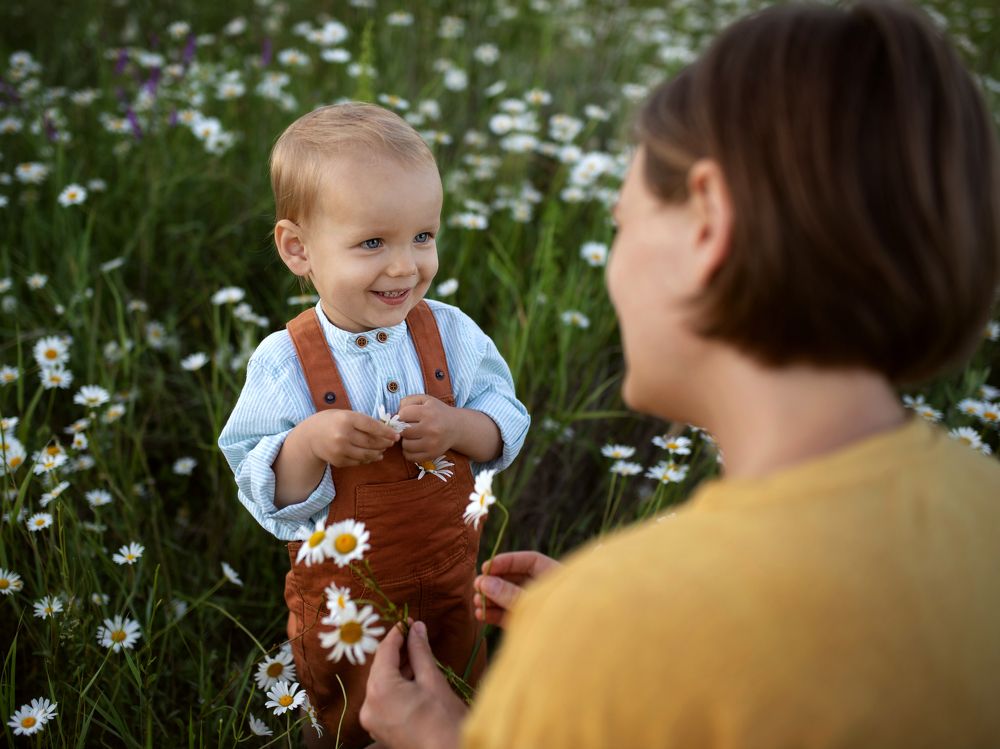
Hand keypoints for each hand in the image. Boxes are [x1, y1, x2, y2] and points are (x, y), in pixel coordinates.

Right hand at [307, 409, 399, 467]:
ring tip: (383, 450)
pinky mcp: (338, 461)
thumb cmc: (333, 421)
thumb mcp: (346, 414)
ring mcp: (340, 449)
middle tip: (391, 443)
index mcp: (346, 419)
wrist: (310, 436)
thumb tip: (387, 431)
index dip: (387, 432)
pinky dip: (367, 459)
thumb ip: (364, 422)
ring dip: (378, 453)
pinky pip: (358, 461)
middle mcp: (343, 434)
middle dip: (384, 443)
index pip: (372, 426)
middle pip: (371, 442)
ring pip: (367, 454)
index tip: (396, 435)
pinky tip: (372, 456)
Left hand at [360, 621, 466, 748]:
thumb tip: (416, 628)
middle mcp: (369, 706)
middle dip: (398, 651)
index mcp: (380, 690)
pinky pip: (383, 700)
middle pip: (380, 668)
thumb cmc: (445, 719)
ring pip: (381, 684)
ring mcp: (372, 721)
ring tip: (418, 656)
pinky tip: (413, 679)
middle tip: (416, 635)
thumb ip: (420, 651)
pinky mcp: (379, 731)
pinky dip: (396, 687)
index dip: (397, 633)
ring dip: (398, 669)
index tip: (409, 621)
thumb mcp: (432, 680)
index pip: (384, 651)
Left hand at [397, 395, 455, 462]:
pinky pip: (410, 457)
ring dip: (406, 441)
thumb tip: (395, 414)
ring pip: (405, 445)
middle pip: (403, 431)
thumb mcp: (425, 400)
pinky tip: (414, 445)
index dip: (402, 415)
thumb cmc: (437, 412)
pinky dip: (409, 452)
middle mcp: (431, 428)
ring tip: (413, 436)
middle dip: (403, 429)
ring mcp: (432, 443)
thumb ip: (408, 401)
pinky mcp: (432, 454)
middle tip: (409, 427)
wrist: (457, 427)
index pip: (402, 414)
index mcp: (428, 412)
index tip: (407, 417)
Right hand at [473, 551, 559, 627]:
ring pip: (510, 598)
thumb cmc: (563, 617)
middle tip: (476, 586)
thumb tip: (483, 582)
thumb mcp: (532, 601)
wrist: (583, 650)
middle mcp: (546, 589)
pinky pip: (511, 615)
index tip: (486, 567)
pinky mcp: (531, 624)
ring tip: (476, 603)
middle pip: (515, 579)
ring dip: (492, 600)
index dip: (506, 562)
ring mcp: (538, 607)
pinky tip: (482, 615)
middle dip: (495, 583)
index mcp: (554, 575)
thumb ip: (508, 593)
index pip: (527, 561)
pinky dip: (496, 615)